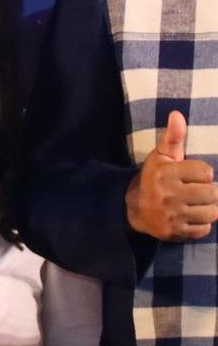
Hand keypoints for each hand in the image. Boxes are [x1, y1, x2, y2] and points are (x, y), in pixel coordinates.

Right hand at [127, 110, 217, 240]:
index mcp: (166, 173)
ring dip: (209, 209)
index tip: (191, 176)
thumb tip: (177, 114)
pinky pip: (204, 229)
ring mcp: (172, 215)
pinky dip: (202, 225)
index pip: (206, 172)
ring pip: (212, 212)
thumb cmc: (155, 178)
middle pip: (213, 193)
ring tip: (197, 205)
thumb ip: (173, 137)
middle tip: (197, 192)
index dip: (202, 174)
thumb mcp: (161, 156)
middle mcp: (168, 194)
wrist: (135, 208)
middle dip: (208, 193)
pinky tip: (191, 217)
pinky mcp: (174, 231)